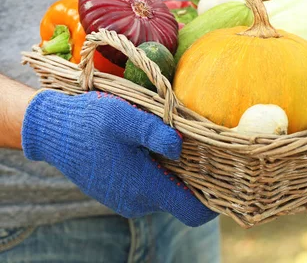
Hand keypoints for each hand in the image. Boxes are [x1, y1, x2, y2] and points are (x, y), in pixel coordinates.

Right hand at [21, 90, 216, 226]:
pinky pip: (150, 186)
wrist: (52, 130)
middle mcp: (139, 202)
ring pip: (167, 191)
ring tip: (178, 142)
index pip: (194, 212)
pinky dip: (159, 171)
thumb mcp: (125, 118)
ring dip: (177, 172)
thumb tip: (182, 146)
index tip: (229, 180)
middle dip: (198, 178)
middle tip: (207, 148)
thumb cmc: (90, 122)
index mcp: (146, 188)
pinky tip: (155, 147)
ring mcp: (128, 200)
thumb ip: (156, 132)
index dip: (216, 202)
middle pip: (184, 199)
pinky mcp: (119, 193)